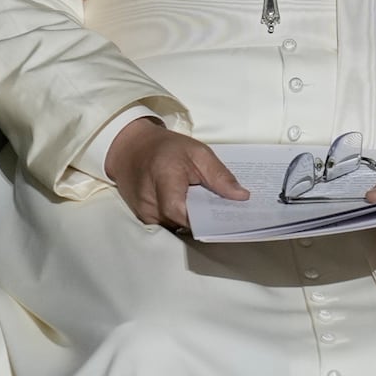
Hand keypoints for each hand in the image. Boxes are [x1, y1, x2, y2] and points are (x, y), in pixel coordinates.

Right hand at [106, 116, 241, 234]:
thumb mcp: (198, 152)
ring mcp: (143, 212)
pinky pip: (167, 226)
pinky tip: (194, 212)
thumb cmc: (166, 148)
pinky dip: (182, 221)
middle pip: (181, 223)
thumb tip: (242, 197)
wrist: (133, 148)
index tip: (225, 218)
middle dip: (204, 221)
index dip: (203, 219)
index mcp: (163, 178)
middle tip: (225, 216)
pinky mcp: (143, 218)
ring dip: (193, 222)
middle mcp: (149, 200)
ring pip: (175, 227)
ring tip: (210, 212)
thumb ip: (219, 175)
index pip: (180, 211)